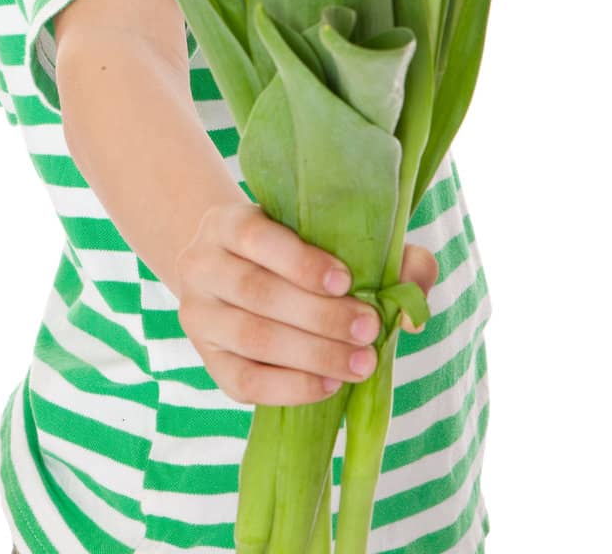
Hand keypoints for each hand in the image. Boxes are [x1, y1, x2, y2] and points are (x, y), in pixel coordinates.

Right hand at [174, 202, 437, 407]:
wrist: (234, 272)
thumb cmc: (296, 253)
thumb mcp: (329, 235)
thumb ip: (386, 258)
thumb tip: (412, 310)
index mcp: (228, 223)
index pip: (256, 237)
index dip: (300, 262)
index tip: (346, 281)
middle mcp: (202, 265)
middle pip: (257, 294)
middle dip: (320, 317)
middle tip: (369, 330)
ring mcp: (199, 315)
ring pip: (252, 339)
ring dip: (312, 355)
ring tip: (360, 364)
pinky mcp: (208, 360)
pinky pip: (243, 382)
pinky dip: (289, 387)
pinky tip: (328, 385)